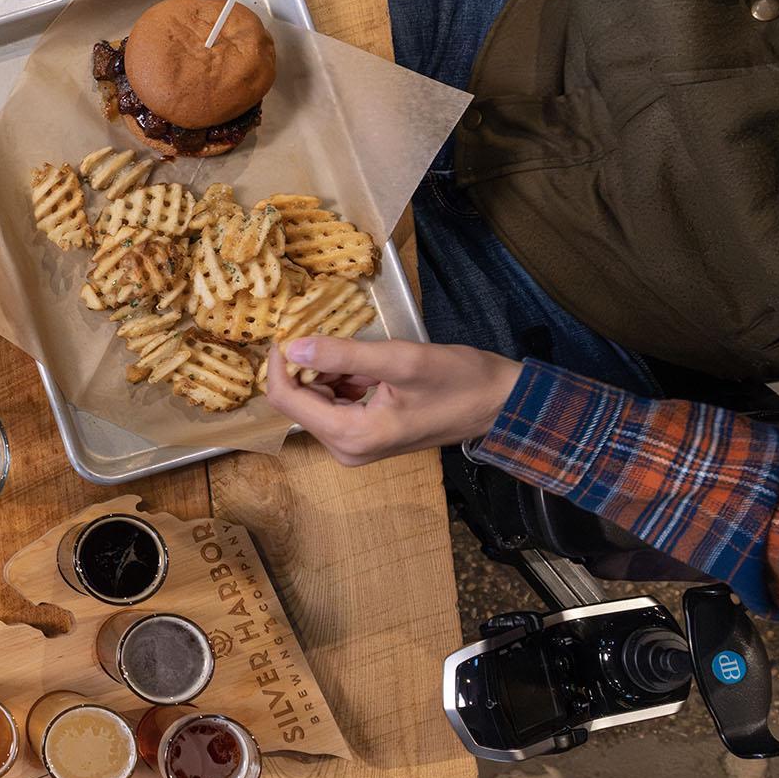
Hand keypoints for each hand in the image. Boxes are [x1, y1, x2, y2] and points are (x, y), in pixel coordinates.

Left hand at [264, 337, 524, 465]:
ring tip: (355, 349)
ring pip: (315, 399)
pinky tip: (366, 366)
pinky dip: (340, 379)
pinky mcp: (364, 437)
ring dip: (325, 370)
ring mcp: (354, 446)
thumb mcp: (402, 361)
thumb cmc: (458, 381)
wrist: (500, 405)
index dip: (278, 362)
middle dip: (304, 364)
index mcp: (350, 436)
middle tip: (324, 329)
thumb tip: (293, 347)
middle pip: (297, 401)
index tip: (288, 327)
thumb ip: (345, 356)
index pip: (286, 399)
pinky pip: (334, 403)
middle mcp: (346, 449)